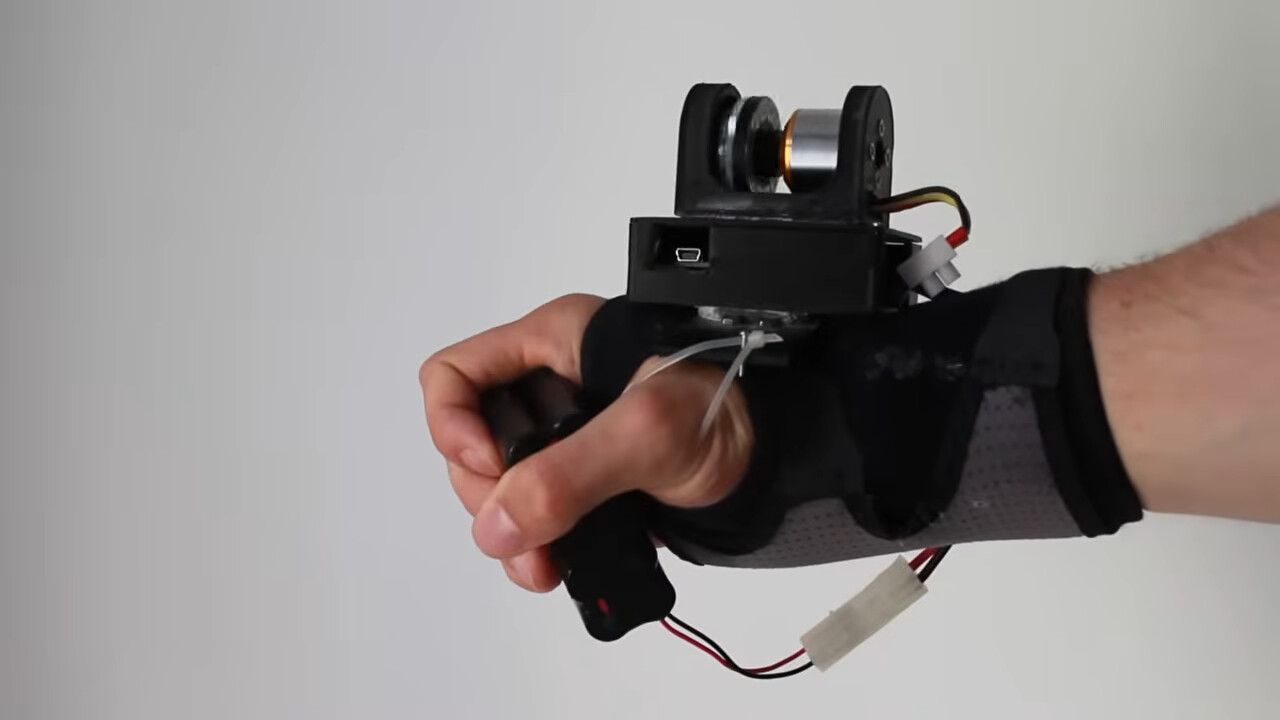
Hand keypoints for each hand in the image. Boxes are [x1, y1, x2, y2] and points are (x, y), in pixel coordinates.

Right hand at [420, 294, 753, 592]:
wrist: (781, 460)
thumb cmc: (727, 412)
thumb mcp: (646, 432)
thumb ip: (569, 474)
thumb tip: (498, 525)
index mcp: (554, 345)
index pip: (455, 376)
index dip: (454, 425)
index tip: (493, 469)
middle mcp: (550, 386)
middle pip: (470, 441)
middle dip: (487, 497)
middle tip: (522, 535)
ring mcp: (566, 437)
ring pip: (498, 486)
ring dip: (508, 532)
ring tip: (542, 566)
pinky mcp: (585, 480)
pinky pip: (534, 514)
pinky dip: (535, 545)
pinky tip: (555, 565)